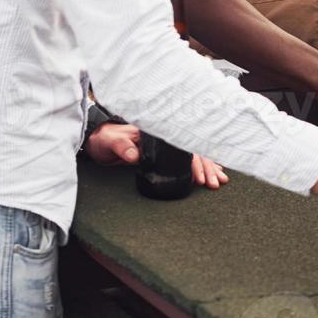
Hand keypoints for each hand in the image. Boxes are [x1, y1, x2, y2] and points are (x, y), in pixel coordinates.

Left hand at [85, 125, 231, 189]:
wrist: (99, 138)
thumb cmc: (106, 139)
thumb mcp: (110, 142)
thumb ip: (122, 147)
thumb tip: (134, 155)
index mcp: (158, 134)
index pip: (182, 149)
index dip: (195, 163)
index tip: (201, 178)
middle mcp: (166, 139)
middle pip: (193, 152)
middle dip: (207, 168)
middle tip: (215, 183)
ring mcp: (167, 146)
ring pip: (194, 155)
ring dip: (208, 167)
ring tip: (218, 181)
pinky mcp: (165, 153)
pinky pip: (188, 159)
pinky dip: (202, 165)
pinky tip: (213, 170)